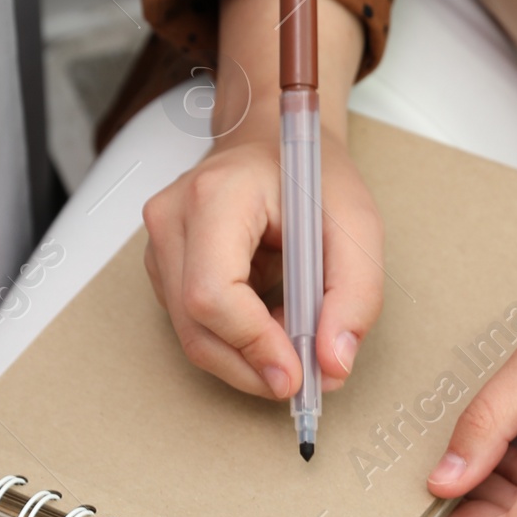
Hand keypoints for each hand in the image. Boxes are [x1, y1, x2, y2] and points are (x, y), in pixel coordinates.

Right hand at [142, 0, 380, 398]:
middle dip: (253, 365)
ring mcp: (159, 243)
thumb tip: (332, 365)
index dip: (253, 344)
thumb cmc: (309, 174)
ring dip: (247, 357)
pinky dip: (236, 342)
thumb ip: (355, 296)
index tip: (296, 373)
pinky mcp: (164, 266)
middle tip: (305, 376)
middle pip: (196, 326)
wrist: (273, 140)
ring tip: (293, 338)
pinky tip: (269, 324)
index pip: (213, 293)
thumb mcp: (357, 225)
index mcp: (216, 196)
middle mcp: (172, 218)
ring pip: (191, 336)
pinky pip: (193, 326)